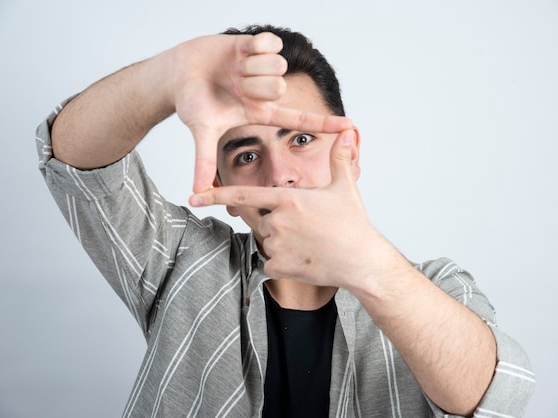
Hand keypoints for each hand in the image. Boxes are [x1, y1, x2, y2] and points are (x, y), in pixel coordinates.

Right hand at [172, 33, 352, 192]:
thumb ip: (203, 161)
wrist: (178, 73)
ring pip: (277, 65)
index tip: (350, 128)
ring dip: (250, 66)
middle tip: (234, 86)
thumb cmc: (192, 102)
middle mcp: (266, 91)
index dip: (324, 123)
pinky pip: (270, 43)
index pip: (299, 119)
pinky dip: (251, 47)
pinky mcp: (258, 45)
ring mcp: (264, 68)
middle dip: (253, 86)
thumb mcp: (203, 130)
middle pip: (280, 87)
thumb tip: (197, 191)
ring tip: (233, 69)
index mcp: (260, 112)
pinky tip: (238, 52)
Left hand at [189, 129, 391, 287]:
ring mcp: (277, 244)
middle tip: (307, 230)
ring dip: (283, 243)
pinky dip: (284, 263)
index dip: (216, 194)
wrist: (361, 261)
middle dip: (280, 224)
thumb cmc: (353, 224)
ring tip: (311, 244)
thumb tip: (348, 132)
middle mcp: (277, 220)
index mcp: (288, 198)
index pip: (244, 194)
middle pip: (263, 220)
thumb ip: (339, 158)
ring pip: (269, 241)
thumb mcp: (344, 187)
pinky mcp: (279, 267)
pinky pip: (271, 263)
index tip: (195, 195)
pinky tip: (306, 259)